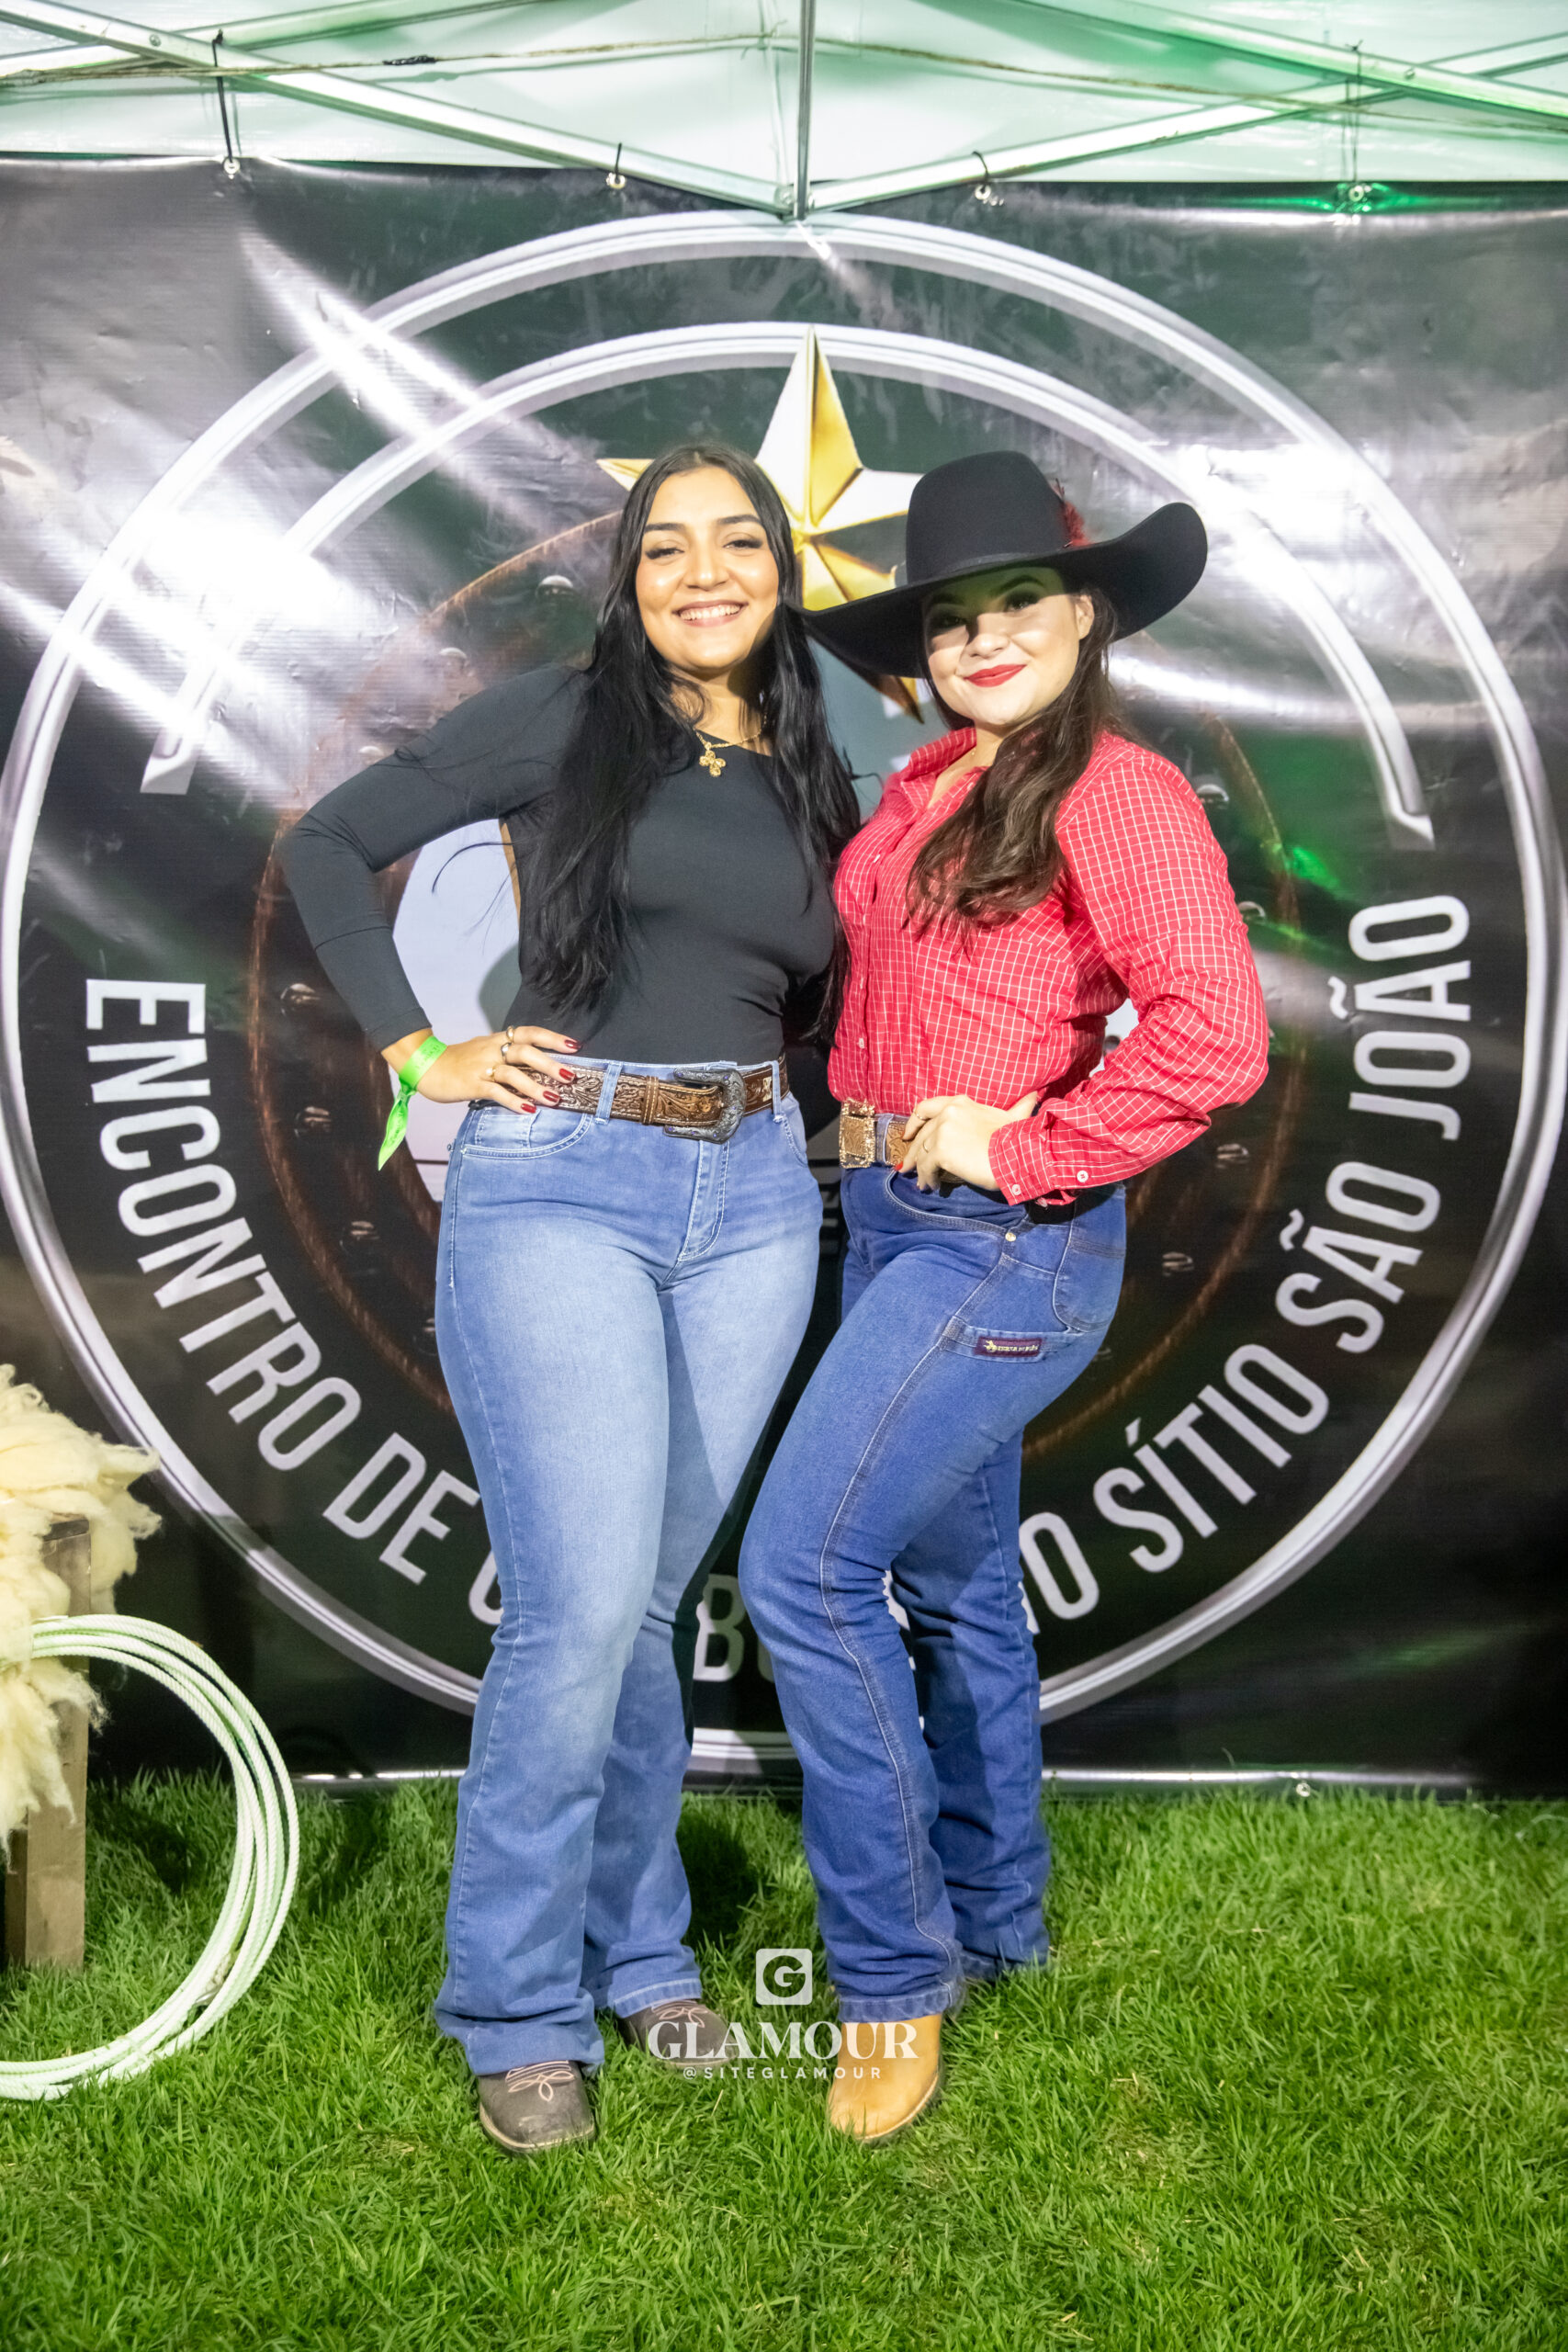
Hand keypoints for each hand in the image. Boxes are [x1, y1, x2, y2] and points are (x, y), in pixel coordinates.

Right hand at [383, 1025, 577, 1114]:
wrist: (426, 1066)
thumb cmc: (460, 1062)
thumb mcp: (486, 1051)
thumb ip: (509, 1056)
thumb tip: (540, 1066)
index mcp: (498, 1039)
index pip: (529, 1032)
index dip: (552, 1038)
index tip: (574, 1045)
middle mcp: (492, 1050)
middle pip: (525, 1051)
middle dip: (550, 1063)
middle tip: (571, 1076)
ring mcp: (481, 1067)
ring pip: (512, 1073)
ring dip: (535, 1086)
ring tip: (554, 1099)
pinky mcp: (472, 1085)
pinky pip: (495, 1092)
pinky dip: (513, 1101)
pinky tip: (528, 1110)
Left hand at [898, 1091, 1039, 1191]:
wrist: (1018, 1154)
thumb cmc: (1017, 1138)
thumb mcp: (1013, 1117)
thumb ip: (1018, 1107)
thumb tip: (1034, 1097)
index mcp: (960, 1103)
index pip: (925, 1108)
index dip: (914, 1123)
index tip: (908, 1135)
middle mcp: (948, 1113)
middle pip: (921, 1134)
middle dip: (914, 1151)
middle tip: (908, 1166)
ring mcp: (942, 1131)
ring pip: (922, 1152)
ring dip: (920, 1169)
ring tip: (922, 1182)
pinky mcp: (941, 1151)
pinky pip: (926, 1168)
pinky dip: (926, 1178)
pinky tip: (931, 1186)